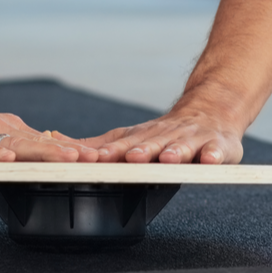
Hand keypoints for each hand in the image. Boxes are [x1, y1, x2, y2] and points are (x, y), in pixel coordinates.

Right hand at [0, 102, 100, 162]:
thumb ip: (15, 150)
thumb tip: (48, 158)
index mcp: (12, 130)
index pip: (49, 142)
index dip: (75, 151)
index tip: (101, 159)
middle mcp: (2, 128)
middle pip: (41, 142)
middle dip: (70, 152)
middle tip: (96, 160)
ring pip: (17, 144)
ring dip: (43, 151)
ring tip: (66, 159)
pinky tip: (7, 159)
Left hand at [80, 111, 244, 164]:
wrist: (211, 111)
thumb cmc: (164, 133)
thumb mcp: (129, 136)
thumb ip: (96, 143)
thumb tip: (53, 139)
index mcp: (143, 137)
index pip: (124, 145)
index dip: (111, 152)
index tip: (96, 158)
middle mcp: (166, 137)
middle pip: (153, 144)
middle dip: (143, 151)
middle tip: (132, 158)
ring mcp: (193, 140)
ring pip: (183, 146)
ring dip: (176, 152)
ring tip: (169, 159)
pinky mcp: (218, 146)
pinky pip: (217, 151)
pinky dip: (214, 156)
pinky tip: (210, 160)